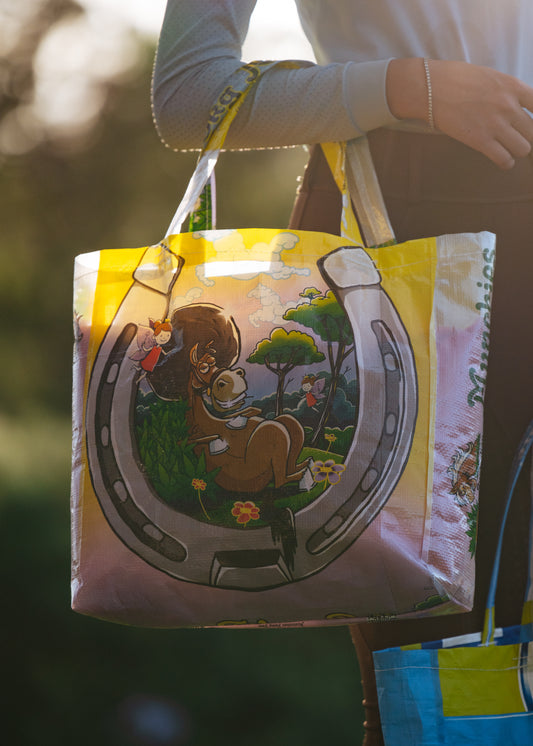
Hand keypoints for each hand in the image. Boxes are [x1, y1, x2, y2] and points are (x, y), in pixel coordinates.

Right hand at [386, 58, 532, 169]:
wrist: (431, 88)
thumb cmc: (456, 79)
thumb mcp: (491, 77)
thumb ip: (507, 92)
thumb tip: (516, 107)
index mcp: (513, 86)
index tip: (527, 124)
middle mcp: (509, 106)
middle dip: (527, 136)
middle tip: (516, 137)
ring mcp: (495, 124)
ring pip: (524, 148)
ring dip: (517, 150)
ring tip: (507, 148)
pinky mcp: (480, 141)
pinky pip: (505, 159)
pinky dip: (505, 162)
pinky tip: (500, 159)